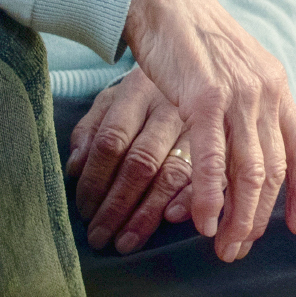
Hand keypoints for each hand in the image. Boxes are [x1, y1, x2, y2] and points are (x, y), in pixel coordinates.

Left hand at [66, 68, 198, 253]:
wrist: (197, 54)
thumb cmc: (145, 90)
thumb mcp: (112, 97)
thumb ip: (91, 129)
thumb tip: (75, 169)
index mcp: (138, 92)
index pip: (111, 140)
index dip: (94, 180)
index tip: (83, 210)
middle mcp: (169, 107)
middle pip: (141, 162)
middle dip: (117, 206)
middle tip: (100, 237)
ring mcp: (198, 123)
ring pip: (172, 173)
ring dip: (148, 214)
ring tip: (126, 242)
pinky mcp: (220, 138)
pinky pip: (208, 174)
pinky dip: (190, 198)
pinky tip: (172, 218)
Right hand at [118, 0, 295, 260]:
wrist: (168, 2)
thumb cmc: (196, 42)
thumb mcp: (239, 72)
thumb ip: (253, 108)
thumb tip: (254, 152)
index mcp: (277, 87)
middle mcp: (266, 93)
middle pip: (274, 172)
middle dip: (260, 218)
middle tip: (241, 250)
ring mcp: (238, 96)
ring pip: (248, 173)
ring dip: (238, 219)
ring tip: (224, 248)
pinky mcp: (204, 99)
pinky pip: (212, 161)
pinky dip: (209, 197)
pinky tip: (202, 222)